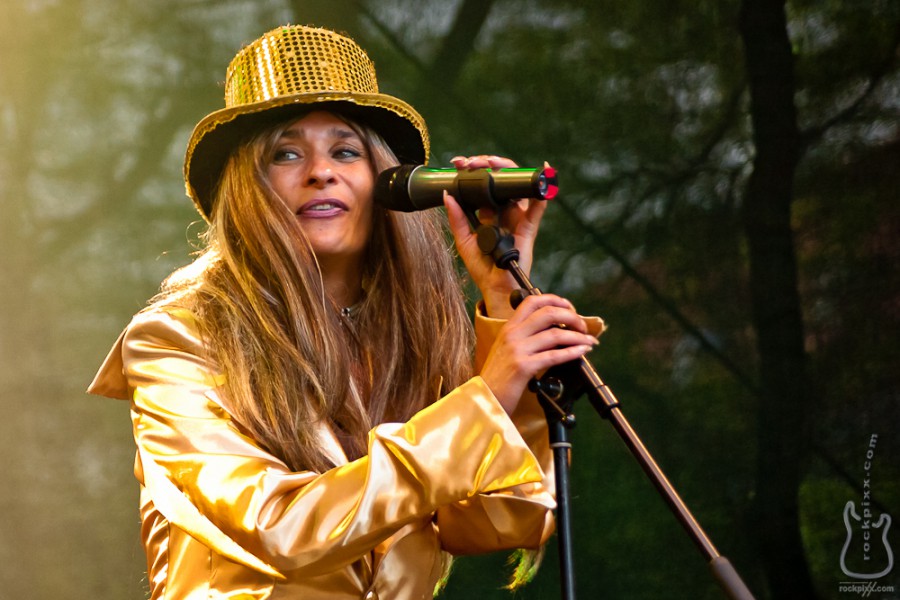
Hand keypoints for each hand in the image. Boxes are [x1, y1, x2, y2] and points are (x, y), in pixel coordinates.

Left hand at [443, 155, 550, 318]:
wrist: (495, 286)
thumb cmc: (482, 266)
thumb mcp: (463, 240)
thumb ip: (457, 218)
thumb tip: (448, 195)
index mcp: (490, 211)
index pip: (485, 183)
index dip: (474, 169)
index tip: (459, 164)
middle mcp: (505, 210)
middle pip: (503, 179)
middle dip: (488, 163)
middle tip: (471, 162)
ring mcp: (517, 217)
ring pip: (518, 186)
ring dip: (507, 171)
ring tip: (492, 163)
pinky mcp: (528, 228)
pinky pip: (537, 209)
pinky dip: (541, 195)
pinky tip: (540, 182)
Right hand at [479, 294, 597, 414]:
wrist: (484, 397)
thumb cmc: (498, 377)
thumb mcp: (507, 349)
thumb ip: (525, 337)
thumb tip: (555, 331)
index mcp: (509, 327)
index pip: (532, 301)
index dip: (555, 300)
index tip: (569, 308)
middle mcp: (512, 334)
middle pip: (548, 313)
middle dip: (572, 317)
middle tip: (582, 326)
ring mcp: (517, 350)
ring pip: (555, 334)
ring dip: (578, 336)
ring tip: (589, 341)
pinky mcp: (523, 367)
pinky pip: (554, 355)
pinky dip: (572, 351)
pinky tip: (582, 351)